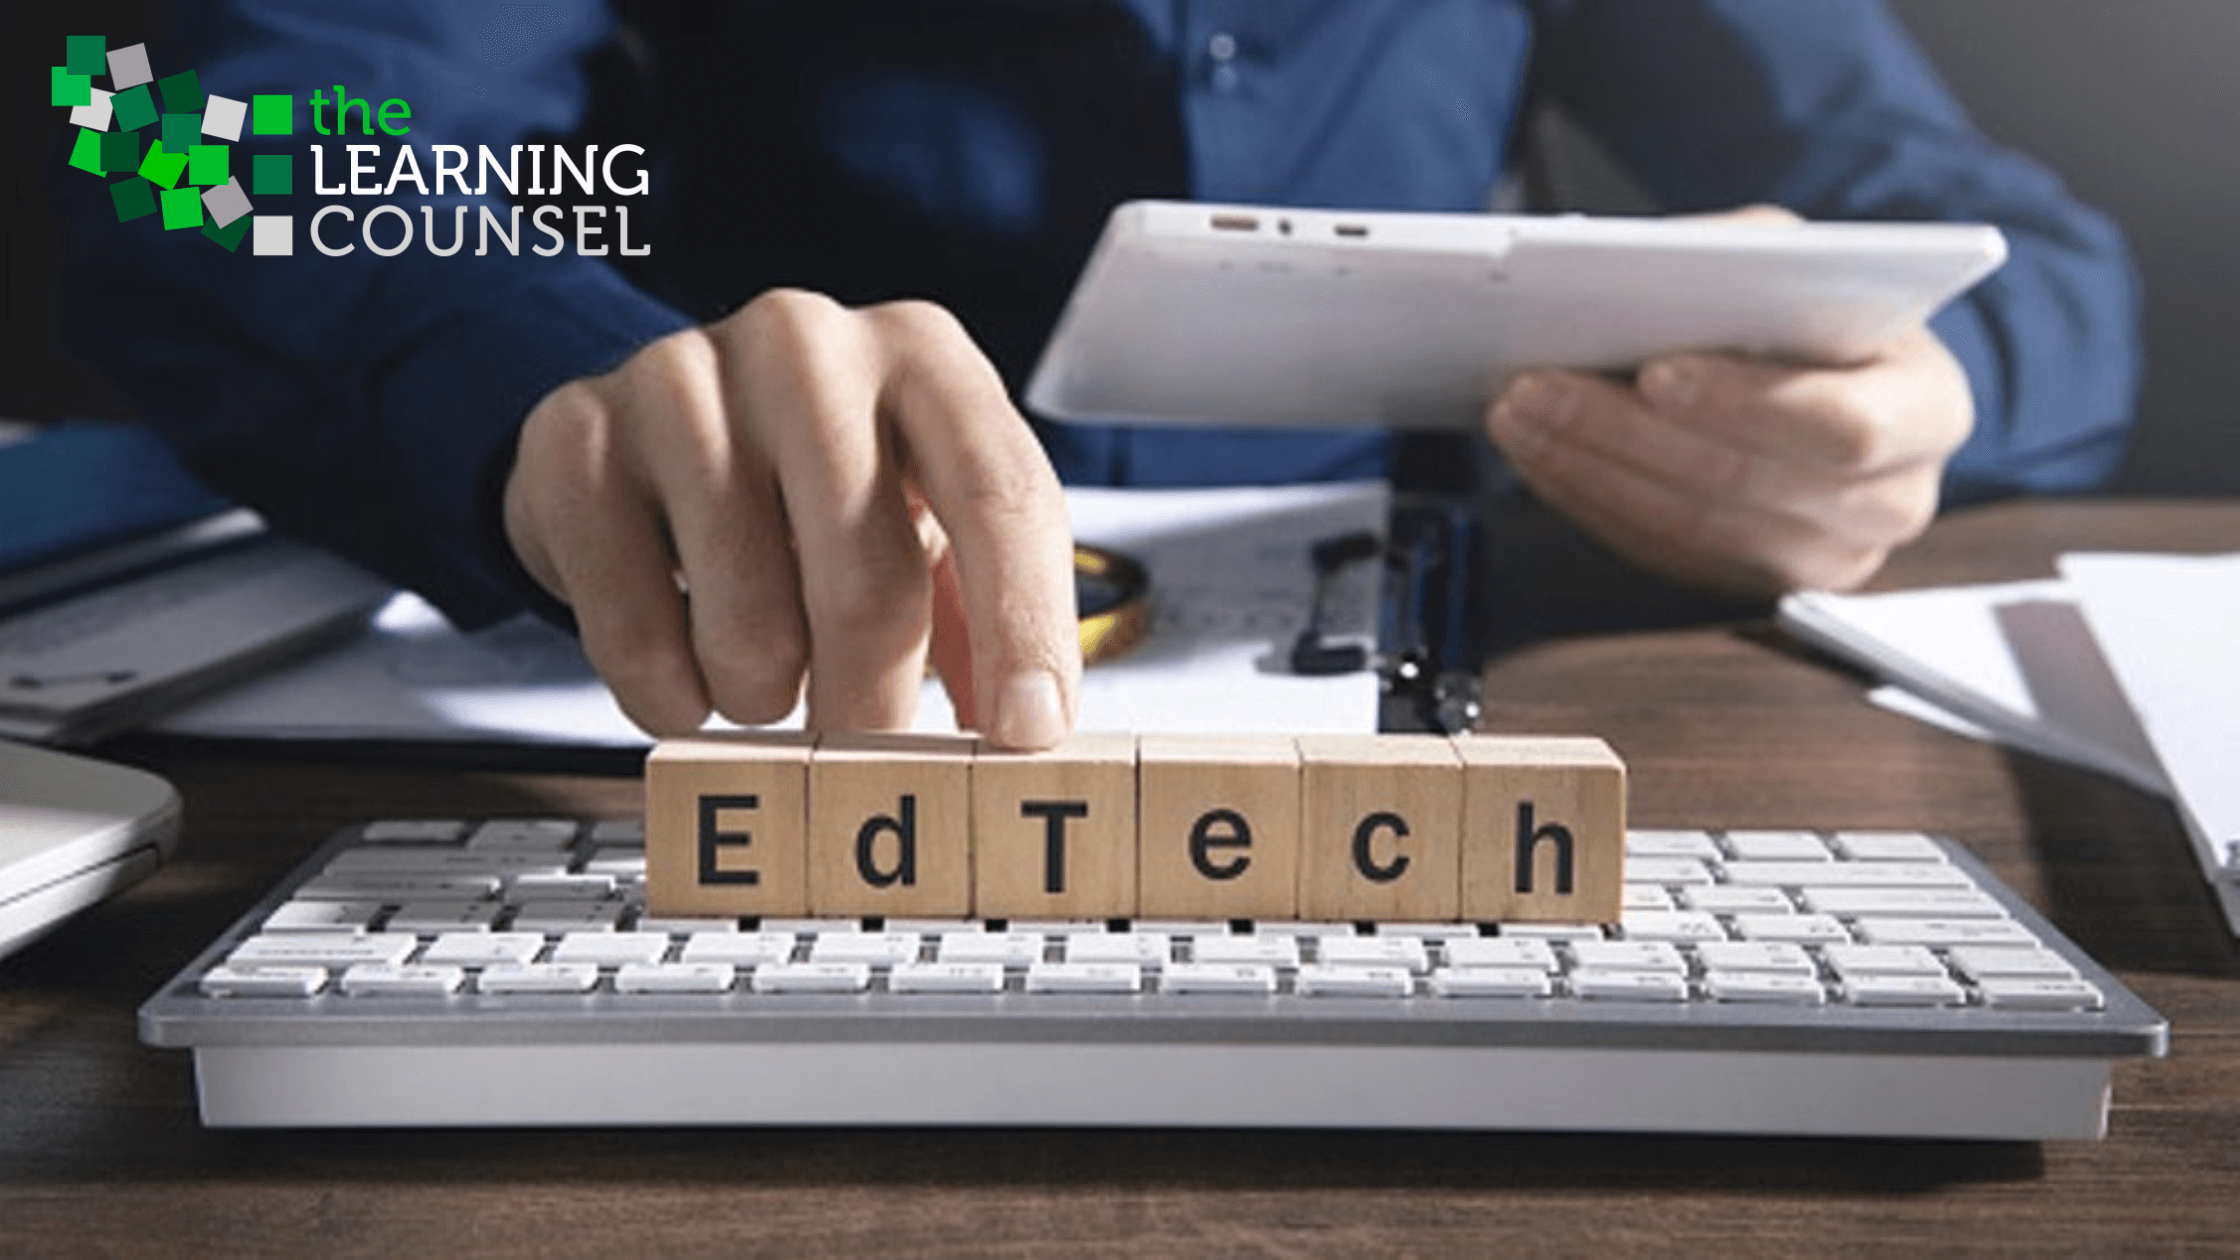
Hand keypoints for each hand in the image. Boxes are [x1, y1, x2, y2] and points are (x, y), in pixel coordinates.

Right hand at [502, 289, 1080, 748]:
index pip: (1002, 494)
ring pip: (750, 624)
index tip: (1026, 730)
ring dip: (764, 695)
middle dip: (872, 703)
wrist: (651, 427)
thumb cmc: (818, 483)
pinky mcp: (577, 442)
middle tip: (861, 738)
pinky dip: (669, 694)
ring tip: (762, 664)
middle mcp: (806, 345)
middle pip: (871, 583)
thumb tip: (1032, 741)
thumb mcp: (925, 521)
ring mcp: (681, 381)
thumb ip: (985, 619)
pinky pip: (635, 633)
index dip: (1024, 625)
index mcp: (924, 357)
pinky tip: (683, 663)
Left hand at [1485, 288, 1972, 596]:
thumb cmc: (1817, 308)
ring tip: (1516, 414)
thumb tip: (1643, 272)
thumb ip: (1741, 257)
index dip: (1742, 404)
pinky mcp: (1758, 585)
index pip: (1842, 426)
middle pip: (1746, 484)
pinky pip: (1664, 554)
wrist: (1833, 376)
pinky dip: (1591, 500)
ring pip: (1692, 529)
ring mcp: (1829, 560)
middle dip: (1627, 435)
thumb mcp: (1798, 256)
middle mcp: (1894, 502)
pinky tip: (1539, 455)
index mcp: (1928, 410)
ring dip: (1588, 470)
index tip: (1653, 371)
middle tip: (1535, 387)